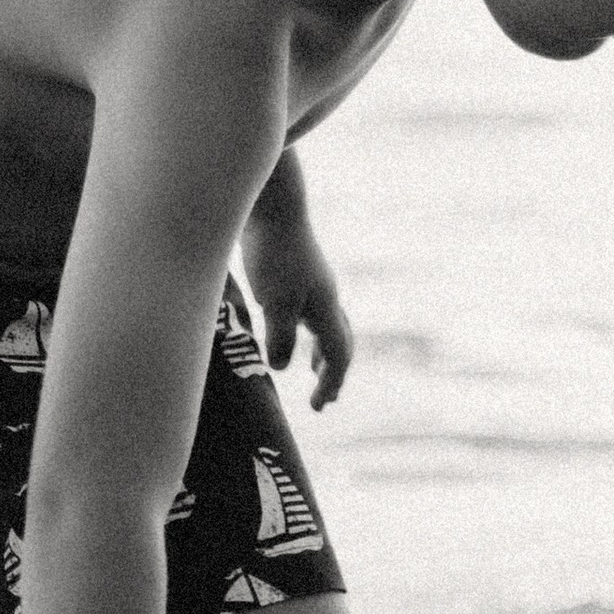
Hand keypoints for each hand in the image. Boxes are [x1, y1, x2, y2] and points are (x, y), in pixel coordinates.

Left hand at [242, 204, 352, 408]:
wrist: (272, 205)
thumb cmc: (274, 252)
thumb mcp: (274, 301)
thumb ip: (280, 337)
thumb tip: (282, 367)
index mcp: (326, 307)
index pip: (339, 355)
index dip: (331, 383)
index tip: (320, 407)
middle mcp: (325, 297)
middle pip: (341, 341)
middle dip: (334, 372)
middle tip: (325, 397)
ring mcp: (312, 283)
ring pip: (328, 325)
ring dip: (324, 351)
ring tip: (315, 369)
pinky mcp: (295, 272)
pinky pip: (310, 310)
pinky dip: (308, 330)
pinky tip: (291, 327)